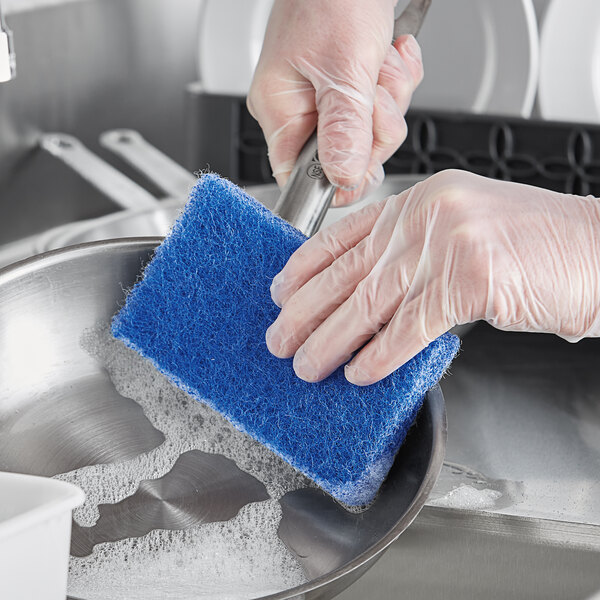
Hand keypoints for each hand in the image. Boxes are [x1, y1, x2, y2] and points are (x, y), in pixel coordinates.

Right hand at [247, 0, 423, 205]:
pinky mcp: (349, 86)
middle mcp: (299, 108)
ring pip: (368, 134)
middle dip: (374, 128)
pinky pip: (380, 108)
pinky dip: (395, 83)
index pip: (299, 177)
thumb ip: (344, 130)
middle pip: (344, 157)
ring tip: (382, 64)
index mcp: (280, 109)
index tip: (364, 165)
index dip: (336, 180)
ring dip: (390, 100)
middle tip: (376, 94)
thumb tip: (342, 178)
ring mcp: (325, 97)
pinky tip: (390, 56)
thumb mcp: (345, 69)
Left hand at [265, 170, 599, 384]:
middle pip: (345, 272)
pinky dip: (380, 354)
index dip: (303, 266)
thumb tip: (364, 292)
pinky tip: (359, 372)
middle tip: (279, 339)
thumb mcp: (460, 229)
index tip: (280, 290)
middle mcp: (425, 217)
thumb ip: (411, 252)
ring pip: (367, 303)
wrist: (597, 249)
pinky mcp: (469, 281)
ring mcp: (446, 245)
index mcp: (418, 201)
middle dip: (304, 312)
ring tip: (306, 365)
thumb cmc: (535, 245)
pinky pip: (409, 327)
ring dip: (330, 341)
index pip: (343, 234)